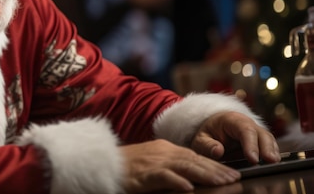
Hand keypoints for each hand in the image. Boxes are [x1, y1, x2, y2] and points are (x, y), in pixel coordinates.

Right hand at [121, 139, 240, 192]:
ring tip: (221, 182)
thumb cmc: (126, 167)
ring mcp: (153, 162)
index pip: (194, 156)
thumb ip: (170, 166)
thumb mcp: (152, 162)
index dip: (213, 165)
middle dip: (216, 170)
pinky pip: (163, 176)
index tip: (230, 173)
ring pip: (184, 166)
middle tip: (234, 178)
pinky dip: (177, 181)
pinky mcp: (144, 174)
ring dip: (204, 175)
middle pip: (194, 160)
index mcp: (164, 148)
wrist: (102, 163)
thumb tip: (191, 177)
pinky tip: (189, 188)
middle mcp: (162, 152)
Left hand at [191, 111, 280, 164]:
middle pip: (261, 133)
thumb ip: (207, 145)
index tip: (253, 158)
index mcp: (231, 120)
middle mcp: (247, 124)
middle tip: (270, 161)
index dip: (250, 144)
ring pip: (268, 139)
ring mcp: (255, 132)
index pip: (244, 129)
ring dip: (273, 151)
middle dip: (267, 147)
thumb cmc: (207, 134)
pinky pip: (270, 146)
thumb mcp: (201, 139)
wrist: (213, 130)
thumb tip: (218, 151)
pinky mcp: (260, 141)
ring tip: (275, 163)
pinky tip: (275, 163)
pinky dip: (273, 153)